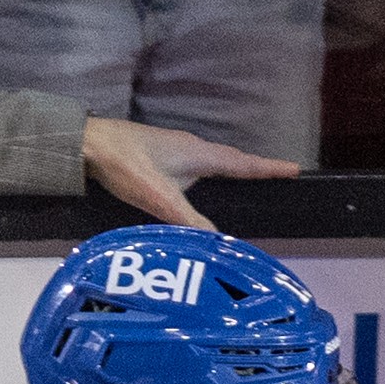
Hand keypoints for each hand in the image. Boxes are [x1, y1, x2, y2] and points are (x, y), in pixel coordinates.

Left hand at [80, 116, 299, 228]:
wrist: (89, 144)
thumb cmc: (123, 164)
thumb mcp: (157, 196)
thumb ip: (186, 218)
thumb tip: (216, 239)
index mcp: (199, 155)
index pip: (243, 164)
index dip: (269, 169)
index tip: (295, 170)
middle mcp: (193, 149)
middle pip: (232, 161)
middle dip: (255, 169)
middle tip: (278, 175)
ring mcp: (176, 149)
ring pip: (213, 162)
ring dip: (232, 169)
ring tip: (248, 180)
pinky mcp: (161, 154)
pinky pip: (196, 164)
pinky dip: (209, 173)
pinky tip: (200, 183)